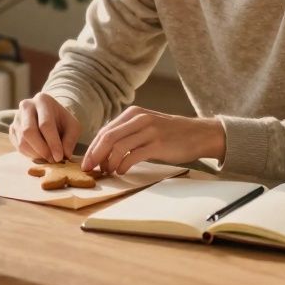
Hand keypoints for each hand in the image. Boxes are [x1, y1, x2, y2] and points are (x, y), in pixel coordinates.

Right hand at [10, 92, 81, 162]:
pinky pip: (18, 146)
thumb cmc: (62, 120)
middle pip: (28, 131)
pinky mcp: (12, 129)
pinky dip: (29, 154)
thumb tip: (65, 155)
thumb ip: (70, 140)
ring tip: (48, 157)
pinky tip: (40, 154)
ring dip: (36, 154)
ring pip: (22, 141)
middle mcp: (26, 106)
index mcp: (43, 100)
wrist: (50, 115)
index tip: (59, 157)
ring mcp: (16, 117)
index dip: (52, 143)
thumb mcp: (73, 126)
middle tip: (52, 160)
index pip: (45, 124)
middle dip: (42, 150)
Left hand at [81, 107, 223, 175]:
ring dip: (109, 163)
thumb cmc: (169, 133)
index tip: (86, 162)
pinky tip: (122, 171)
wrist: (198, 134)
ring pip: (118, 147)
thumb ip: (127, 132)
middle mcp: (139, 119)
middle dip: (95, 155)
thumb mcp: (146, 125)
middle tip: (90, 169)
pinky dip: (123, 165)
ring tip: (109, 171)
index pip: (105, 131)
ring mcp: (148, 130)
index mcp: (133, 113)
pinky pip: (133, 156)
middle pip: (107, 138)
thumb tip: (103, 149)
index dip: (92, 148)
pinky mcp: (158, 144)